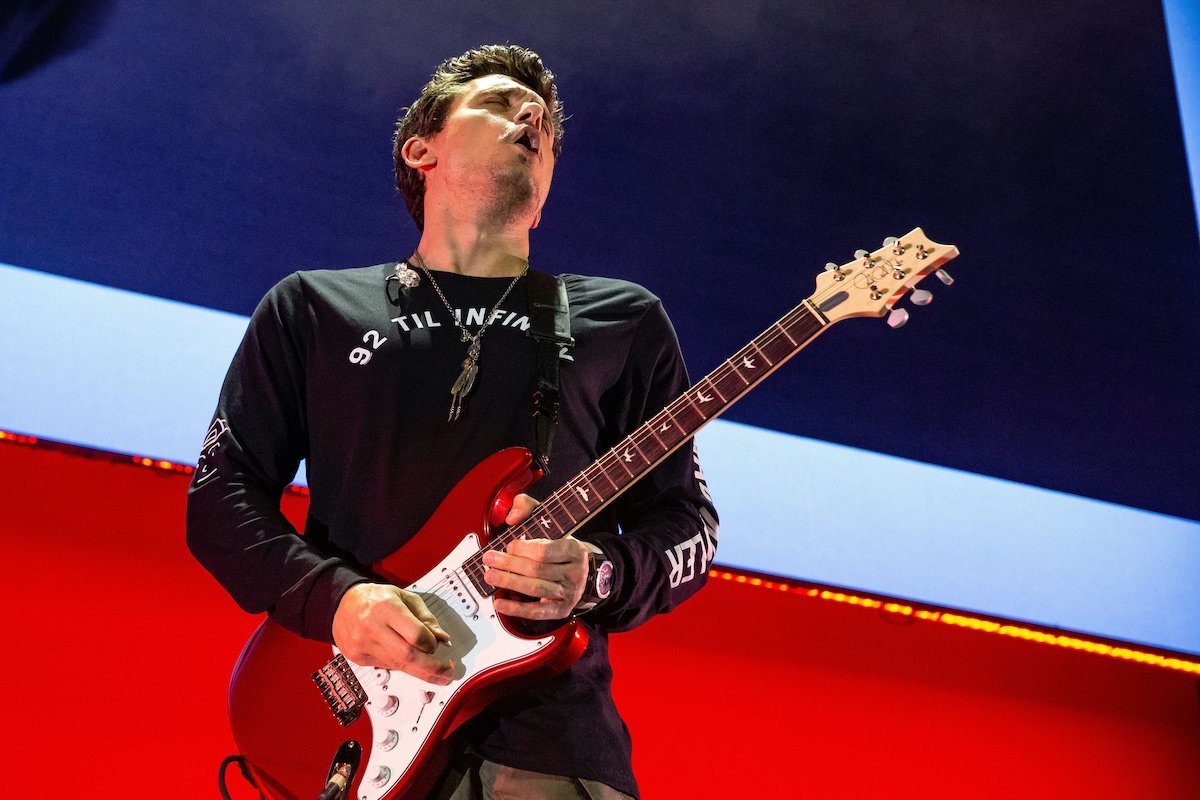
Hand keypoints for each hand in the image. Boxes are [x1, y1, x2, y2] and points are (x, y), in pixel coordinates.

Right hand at [332, 583, 453, 684]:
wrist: (344, 604)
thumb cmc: (377, 598)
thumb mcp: (404, 597)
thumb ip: (425, 617)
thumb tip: (442, 638)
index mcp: (387, 608)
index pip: (415, 634)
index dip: (431, 643)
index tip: (437, 644)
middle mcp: (373, 627)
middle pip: (407, 656)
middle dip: (431, 668)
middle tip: (447, 674)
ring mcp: (363, 644)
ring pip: (397, 665)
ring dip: (420, 673)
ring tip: (436, 676)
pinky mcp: (358, 657)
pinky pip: (387, 666)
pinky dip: (401, 666)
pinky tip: (410, 664)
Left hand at [483, 494, 590, 619]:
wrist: (583, 570)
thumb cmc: (559, 545)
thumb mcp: (549, 521)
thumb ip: (528, 507)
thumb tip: (511, 517)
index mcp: (574, 549)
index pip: (545, 551)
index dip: (524, 548)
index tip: (509, 545)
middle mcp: (575, 572)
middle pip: (537, 570)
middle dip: (509, 564)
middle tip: (489, 559)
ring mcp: (569, 593)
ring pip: (535, 589)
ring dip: (509, 583)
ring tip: (490, 576)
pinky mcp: (561, 609)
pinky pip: (537, 611)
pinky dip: (516, 609)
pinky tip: (500, 603)